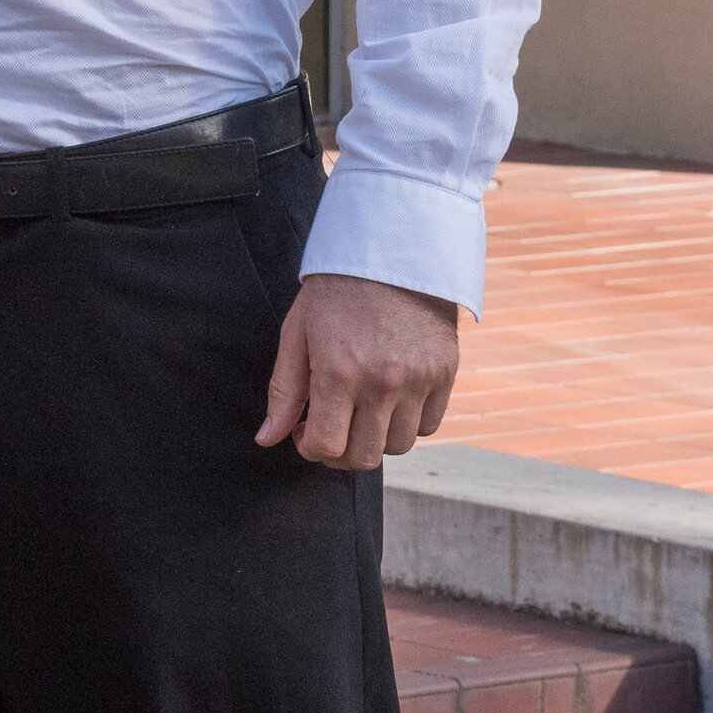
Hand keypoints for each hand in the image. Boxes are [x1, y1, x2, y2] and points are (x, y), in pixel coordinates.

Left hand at [256, 273, 459, 470]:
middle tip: (331, 428)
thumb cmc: (335, 294)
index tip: (305, 430)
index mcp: (339, 373)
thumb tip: (267, 439)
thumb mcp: (297, 335)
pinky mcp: (445, 375)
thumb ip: (284, 391)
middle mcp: (382, 383)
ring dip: (375, 439)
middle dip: (339, 451)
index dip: (310, 447)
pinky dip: (407, 424)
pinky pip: (428, 426)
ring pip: (398, 447)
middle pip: (363, 457)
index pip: (326, 445)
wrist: (391, 255)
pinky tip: (390, 401)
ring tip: (361, 412)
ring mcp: (419, 381)